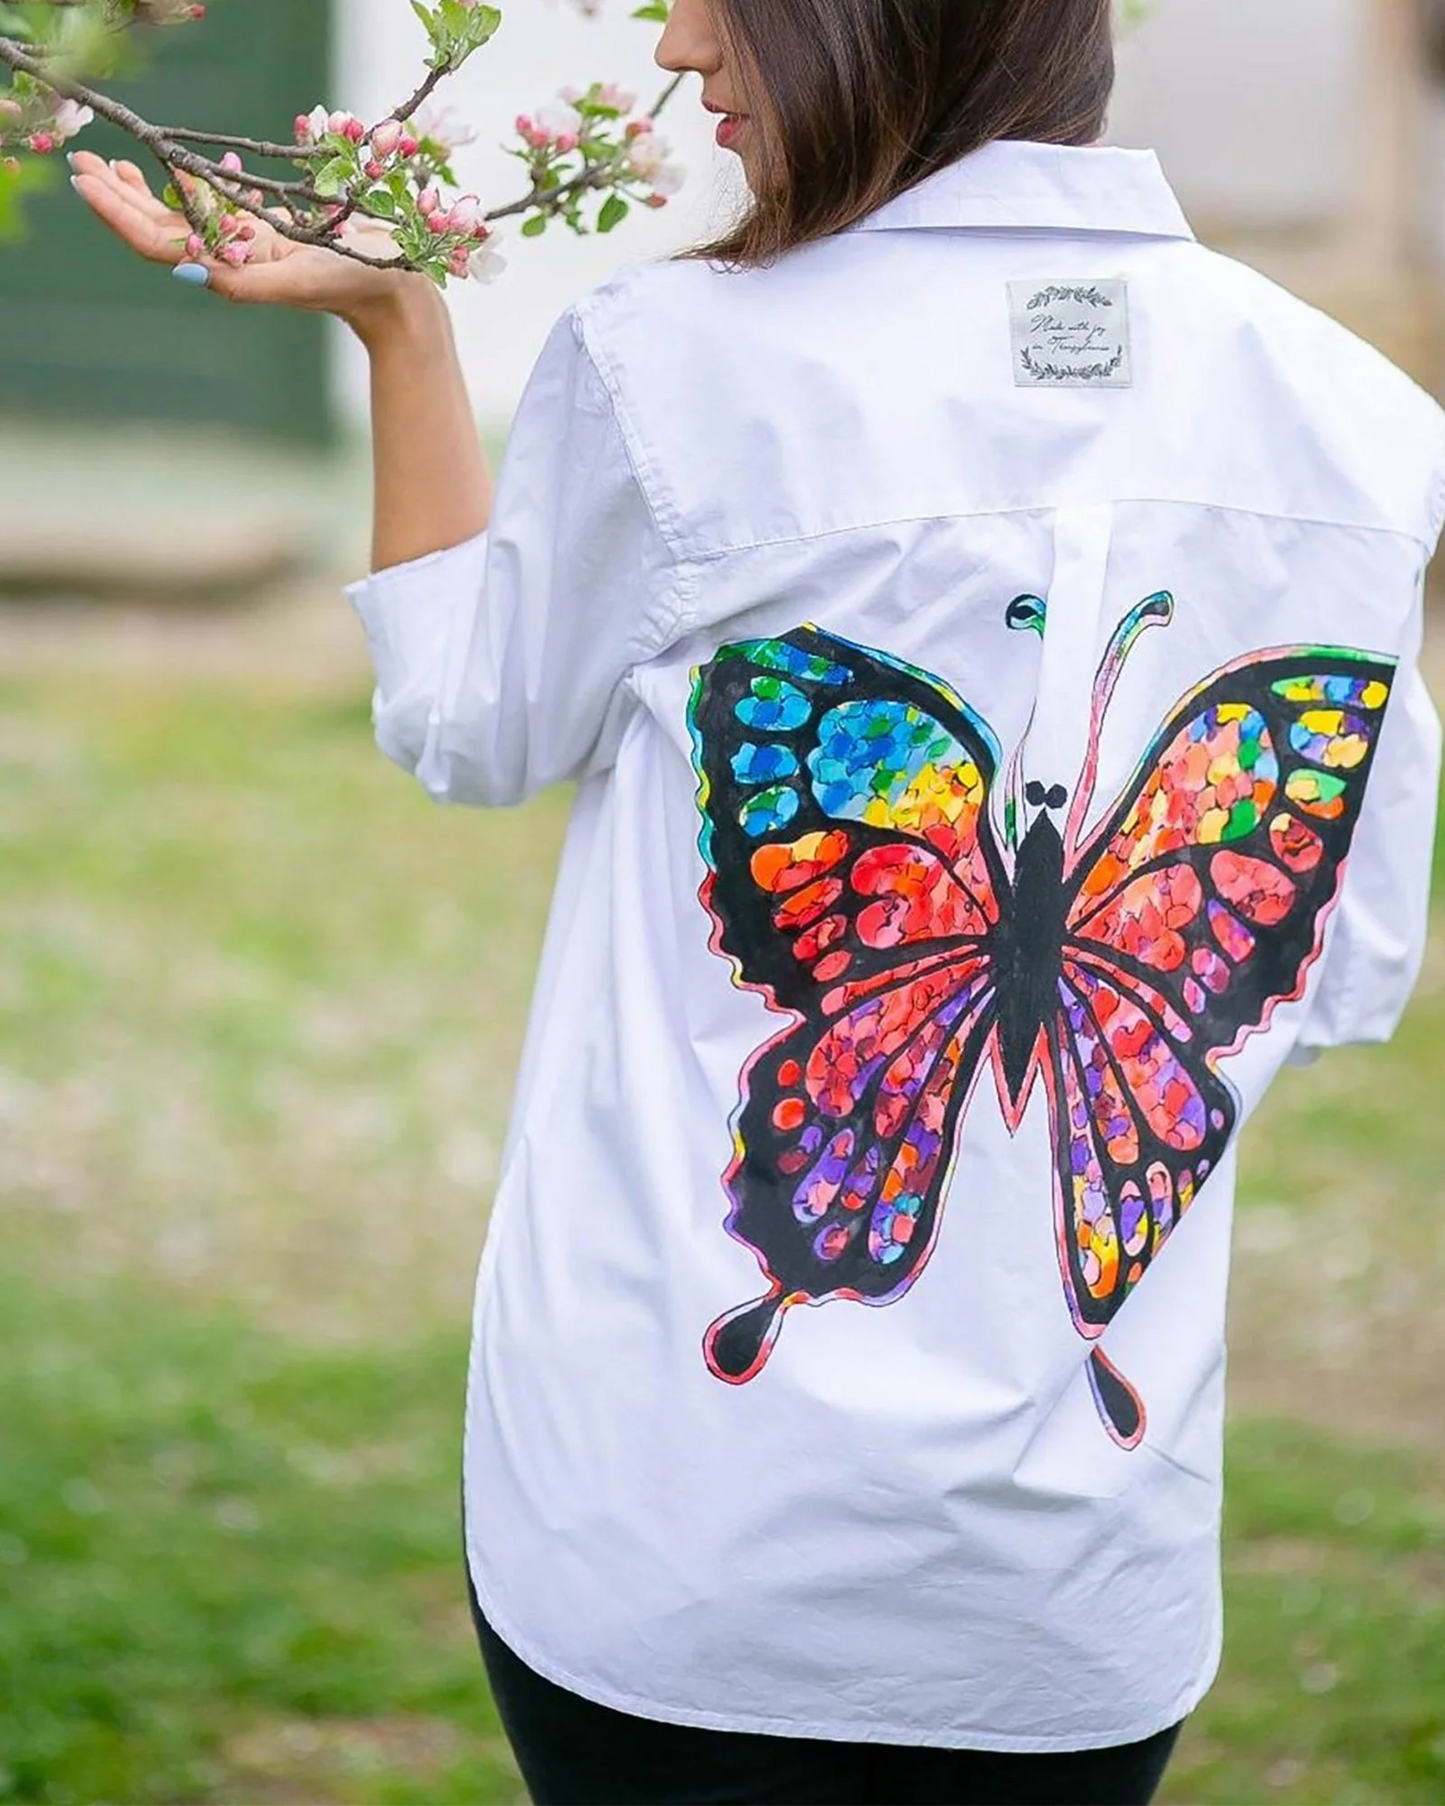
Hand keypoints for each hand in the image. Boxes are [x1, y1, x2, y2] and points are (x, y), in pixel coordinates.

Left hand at [68, 151, 438, 339]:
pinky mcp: (265, 234)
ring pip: (180, 218)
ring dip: (140, 192)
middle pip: (159, 227)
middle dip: (117, 196)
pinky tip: (166, 172)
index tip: (88, 182)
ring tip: (106, 165)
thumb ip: (243, 281)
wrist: (394, 294)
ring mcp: (246, 247)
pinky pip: (214, 210)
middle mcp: (231, 260)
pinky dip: (185, 189)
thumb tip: (184, 270)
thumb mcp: (299, 281)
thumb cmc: (353, 284)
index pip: (159, 242)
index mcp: (230, 272)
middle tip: (80, 162)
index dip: (119, 213)